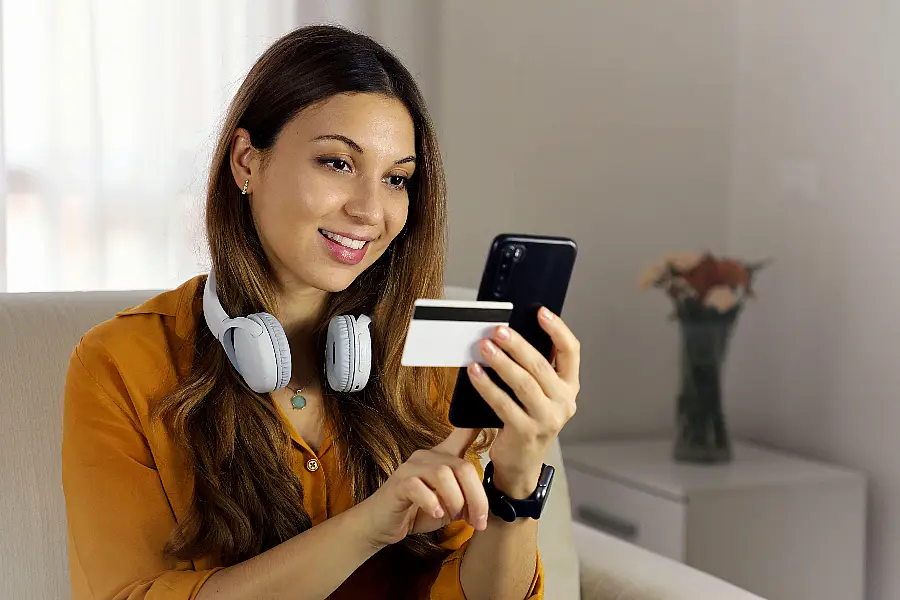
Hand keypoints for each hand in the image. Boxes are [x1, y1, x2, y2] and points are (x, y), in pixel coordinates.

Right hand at [357, 427, 488, 548]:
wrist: (383, 524)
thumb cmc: (418, 511)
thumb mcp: (449, 503)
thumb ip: (466, 498)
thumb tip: (485, 509)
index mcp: (443, 458)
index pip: (462, 433)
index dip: (478, 424)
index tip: (492, 416)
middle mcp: (428, 457)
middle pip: (463, 466)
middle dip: (476, 497)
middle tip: (478, 521)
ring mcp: (411, 468)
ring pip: (444, 475)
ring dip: (455, 501)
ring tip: (453, 517)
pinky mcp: (399, 483)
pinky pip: (419, 487)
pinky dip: (431, 502)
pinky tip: (435, 513)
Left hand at [467, 306, 579, 498]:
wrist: (520, 463)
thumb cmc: (524, 420)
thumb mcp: (537, 395)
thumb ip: (532, 370)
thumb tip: (509, 335)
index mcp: (569, 387)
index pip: (572, 352)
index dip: (558, 329)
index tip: (540, 312)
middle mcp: (563, 402)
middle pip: (541, 366)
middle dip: (518, 345)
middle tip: (498, 329)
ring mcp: (547, 419)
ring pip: (523, 383)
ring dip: (501, 362)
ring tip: (483, 346)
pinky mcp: (526, 432)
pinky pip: (504, 403)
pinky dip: (487, 386)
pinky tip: (474, 372)